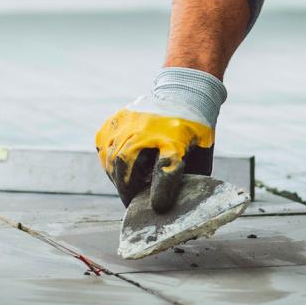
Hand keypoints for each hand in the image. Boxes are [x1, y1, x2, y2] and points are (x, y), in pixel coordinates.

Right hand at [94, 68, 225, 212]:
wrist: (184, 95)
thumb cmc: (193, 135)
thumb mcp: (200, 156)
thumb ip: (188, 181)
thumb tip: (176, 210)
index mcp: (176, 137)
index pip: (167, 166)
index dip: (162, 189)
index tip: (158, 206)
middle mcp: (149, 127)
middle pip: (127, 163)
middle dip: (128, 189)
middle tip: (134, 203)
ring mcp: (128, 122)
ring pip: (112, 159)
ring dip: (119, 179)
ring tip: (130, 187)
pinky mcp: (114, 121)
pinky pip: (105, 149)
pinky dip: (111, 164)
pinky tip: (123, 169)